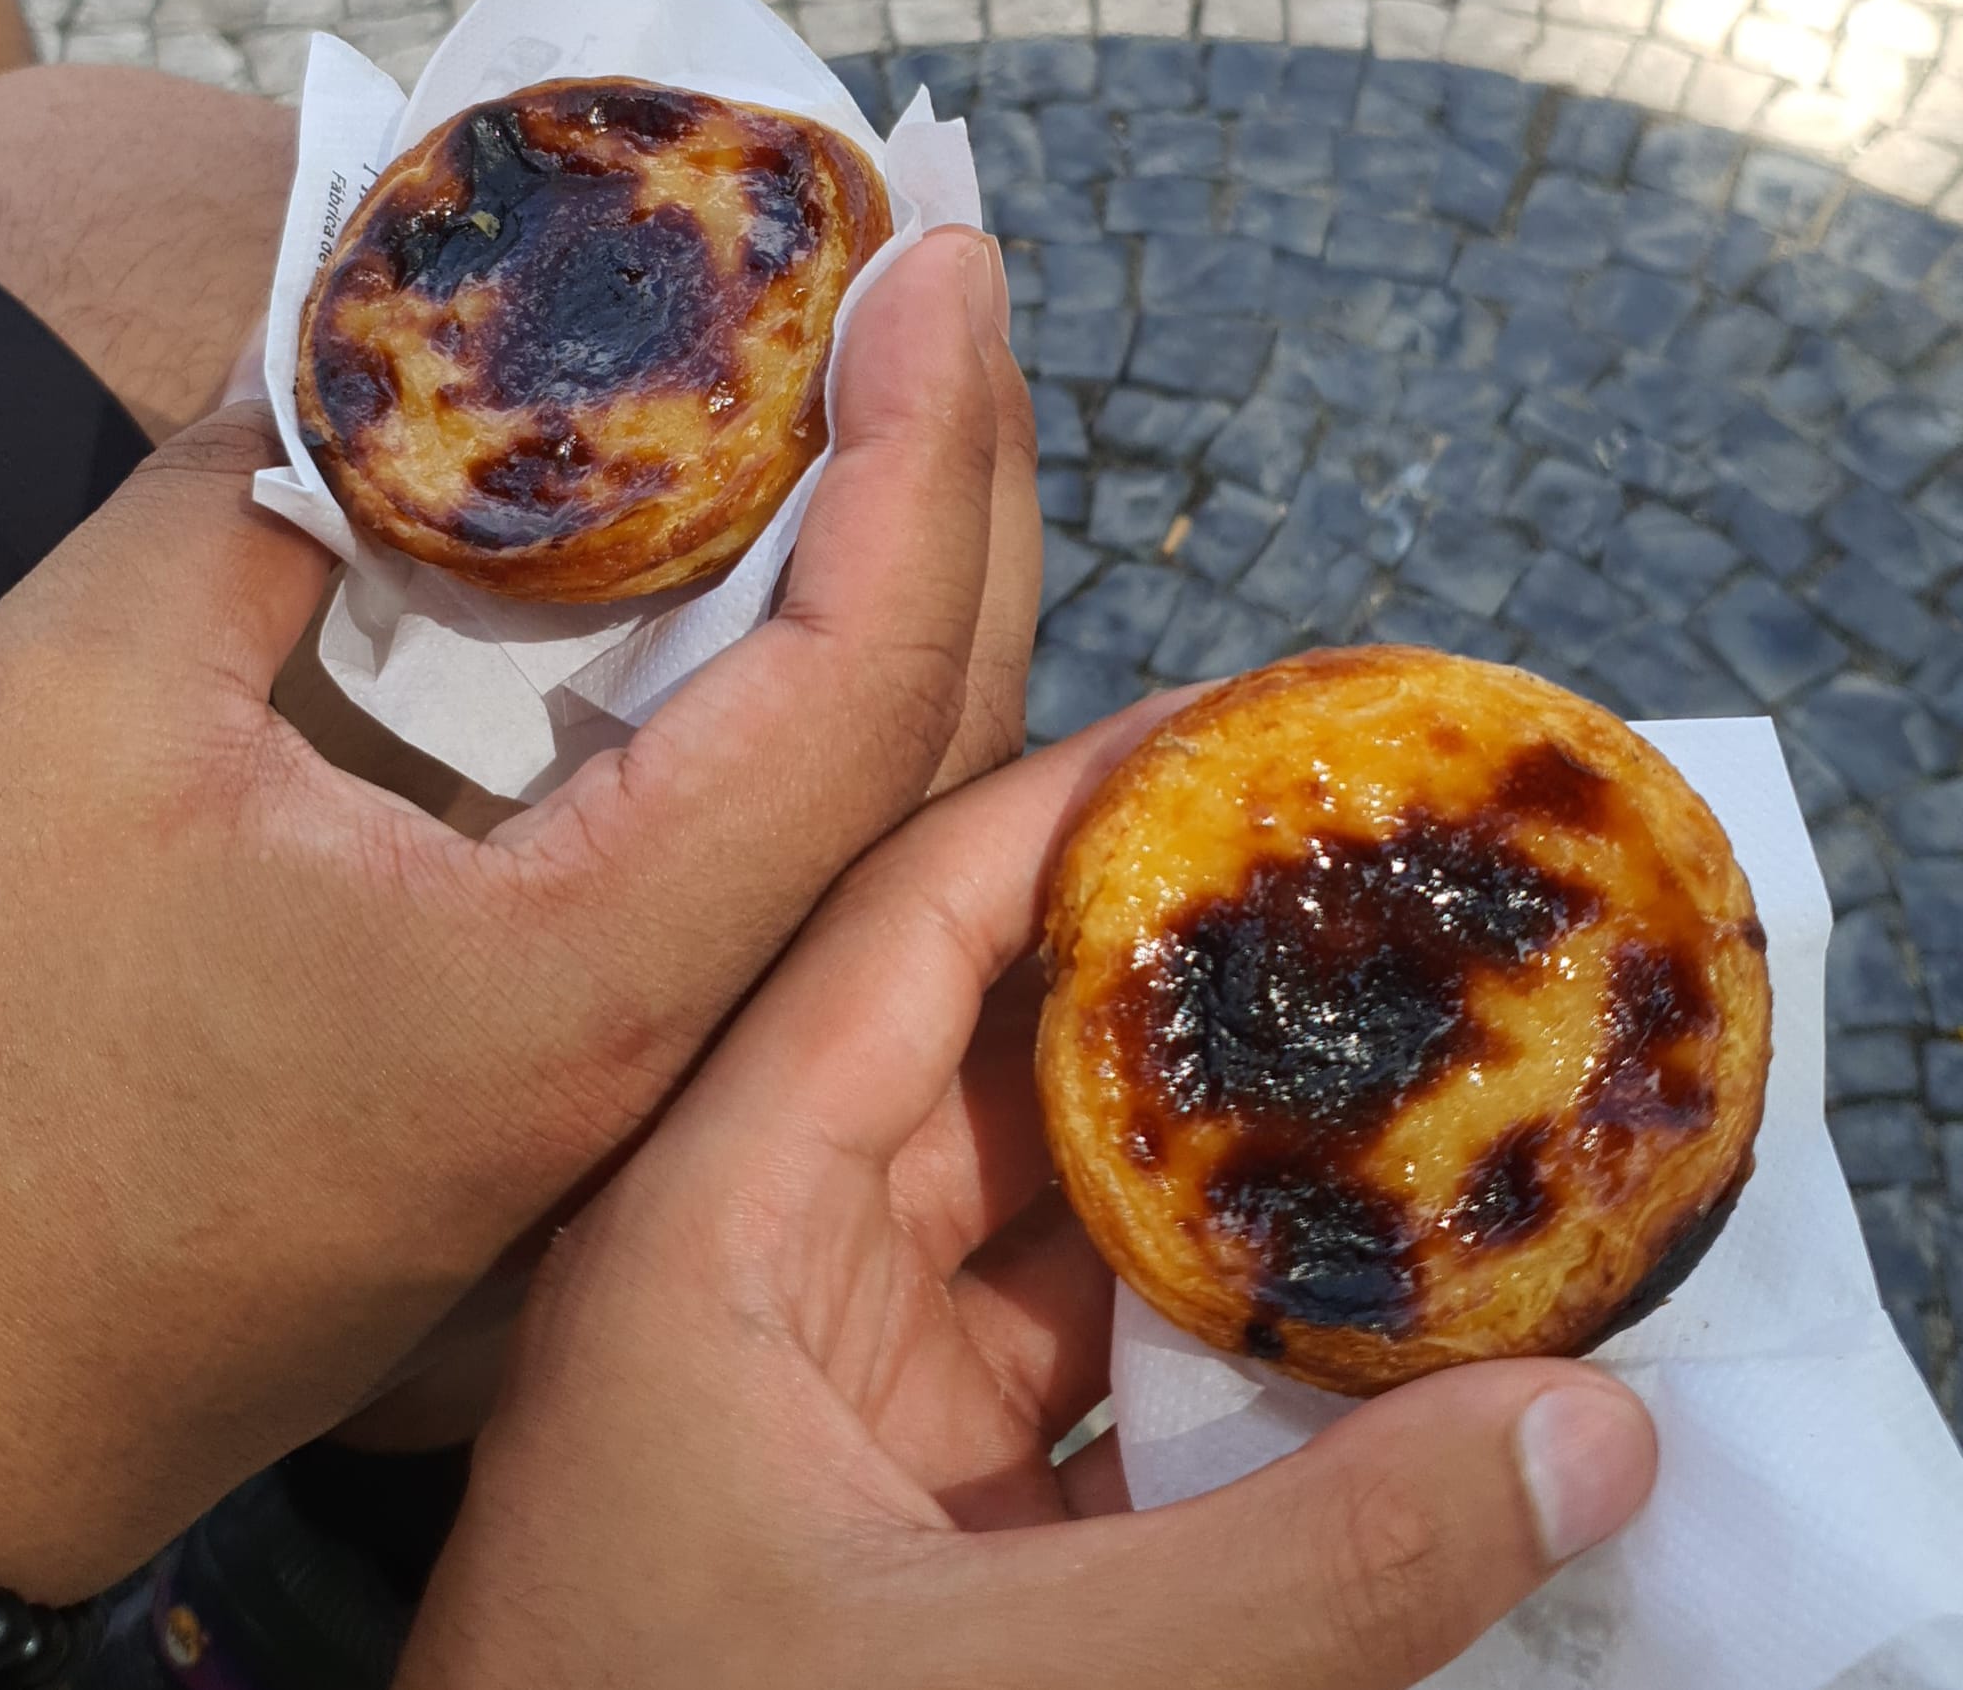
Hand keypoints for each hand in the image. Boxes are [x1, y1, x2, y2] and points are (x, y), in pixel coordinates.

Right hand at [0, 228, 1036, 1597]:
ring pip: (873, 809)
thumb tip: (363, 354)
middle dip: (967, 493)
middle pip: (924, 742)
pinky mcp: (609, 1059)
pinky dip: (817, 691)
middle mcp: (690, 1040)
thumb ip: (245, 505)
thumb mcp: (76, 731)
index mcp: (602, 974)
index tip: (943, 258)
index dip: (927, 450)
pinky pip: (778, 857)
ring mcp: (665, 1066)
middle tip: (951, 291)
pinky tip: (795, 576)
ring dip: (917, 587)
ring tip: (911, 396)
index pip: (868, 682)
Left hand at [400, 700, 1658, 1689]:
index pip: (910, 918)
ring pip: (1057, 1200)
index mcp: (716, 1216)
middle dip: (1187, 966)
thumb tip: (1591, 1434)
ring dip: (1219, 1150)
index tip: (1253, 731)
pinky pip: (1078, 1348)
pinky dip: (1209, 1322)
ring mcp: (840, 1375)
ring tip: (1402, 1059)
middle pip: (1002, 1040)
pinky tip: (1352, 1294)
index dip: (1082, 800)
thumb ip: (1298, 1576)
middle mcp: (771, 1254)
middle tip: (1373, 886)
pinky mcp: (903, 1491)